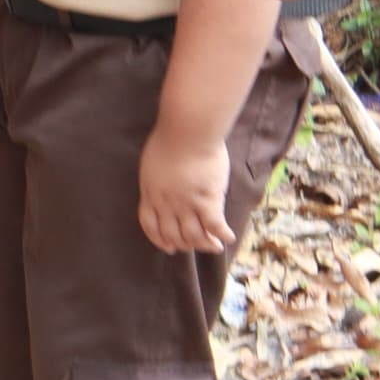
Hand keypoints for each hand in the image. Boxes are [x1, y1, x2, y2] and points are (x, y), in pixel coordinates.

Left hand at [135, 125, 234, 257]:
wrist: (187, 131)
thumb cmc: (171, 137)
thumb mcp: (153, 162)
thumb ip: (158, 178)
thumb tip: (163, 183)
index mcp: (150, 193)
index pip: (150, 225)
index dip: (159, 239)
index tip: (169, 247)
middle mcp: (167, 203)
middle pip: (173, 234)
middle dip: (184, 244)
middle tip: (195, 246)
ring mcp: (187, 204)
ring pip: (194, 235)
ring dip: (205, 244)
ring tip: (215, 247)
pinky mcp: (208, 200)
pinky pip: (215, 225)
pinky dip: (222, 235)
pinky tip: (229, 238)